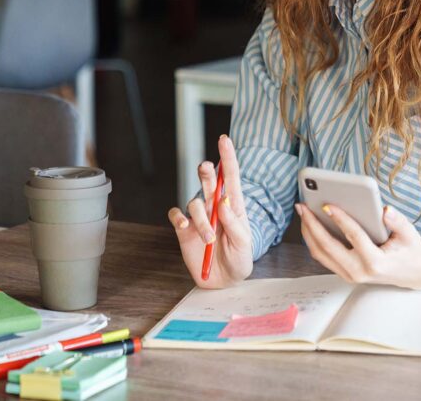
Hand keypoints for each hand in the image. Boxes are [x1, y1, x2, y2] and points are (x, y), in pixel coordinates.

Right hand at [167, 135, 253, 287]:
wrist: (224, 280)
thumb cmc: (239, 259)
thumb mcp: (244, 244)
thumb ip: (235, 224)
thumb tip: (224, 201)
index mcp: (234, 205)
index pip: (230, 177)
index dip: (227, 157)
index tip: (224, 139)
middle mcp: (215, 206)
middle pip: (208, 181)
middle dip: (206, 172)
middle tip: (206, 168)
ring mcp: (199, 217)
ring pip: (194, 203)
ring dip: (201, 219)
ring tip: (209, 238)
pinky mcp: (185, 229)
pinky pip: (176, 215)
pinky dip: (178, 219)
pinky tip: (184, 227)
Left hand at [295, 202, 420, 289]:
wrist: (413, 273)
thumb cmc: (410, 251)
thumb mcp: (410, 234)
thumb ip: (398, 222)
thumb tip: (385, 210)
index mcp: (375, 262)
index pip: (353, 237)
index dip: (340, 219)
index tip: (328, 205)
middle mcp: (359, 271)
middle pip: (328, 247)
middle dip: (312, 225)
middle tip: (303, 207)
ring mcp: (350, 275)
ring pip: (320, 254)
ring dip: (308, 233)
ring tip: (303, 213)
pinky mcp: (345, 273)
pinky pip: (323, 257)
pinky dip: (313, 240)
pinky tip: (310, 224)